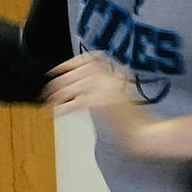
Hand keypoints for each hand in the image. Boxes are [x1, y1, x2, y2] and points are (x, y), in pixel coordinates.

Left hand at [42, 52, 159, 155]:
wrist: (143, 133)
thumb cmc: (134, 118)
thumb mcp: (121, 93)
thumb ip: (105, 84)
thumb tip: (80, 83)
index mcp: (117, 72)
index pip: (90, 59)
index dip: (71, 63)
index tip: (58, 68)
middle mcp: (111, 77)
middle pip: (79, 72)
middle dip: (61, 79)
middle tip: (48, 87)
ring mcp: (106, 89)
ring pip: (75, 87)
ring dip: (59, 93)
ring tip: (49, 100)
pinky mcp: (101, 103)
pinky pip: (76, 102)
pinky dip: (63, 108)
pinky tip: (56, 112)